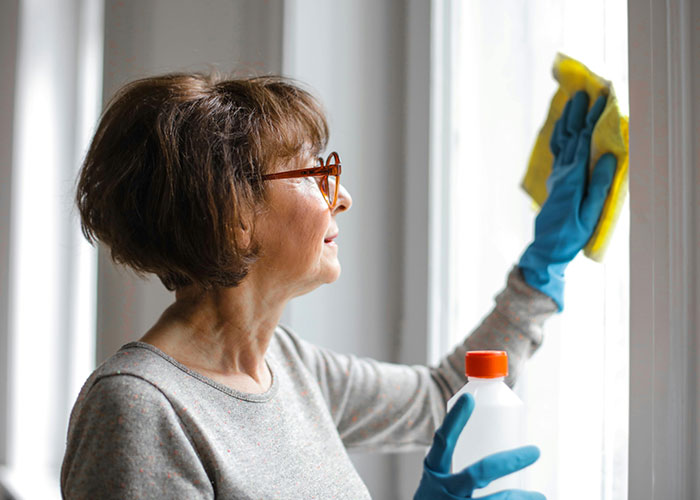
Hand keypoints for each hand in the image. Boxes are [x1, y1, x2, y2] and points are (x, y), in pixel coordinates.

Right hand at [414, 394, 544, 498]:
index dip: (454, 420)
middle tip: (534, 452)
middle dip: (509, 462)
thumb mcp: (439, 479)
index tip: (469, 398)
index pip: (443, 441)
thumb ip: (460, 466)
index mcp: (434, 470)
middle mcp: (443, 489)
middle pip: (478, 473)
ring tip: (540, 495)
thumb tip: (499, 452)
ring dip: (519, 498)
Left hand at [519, 90, 616, 309]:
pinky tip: (562, 128)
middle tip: (585, 91)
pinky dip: (560, 135)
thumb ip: (599, 185)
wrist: (547, 247)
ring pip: (560, 141)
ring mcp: (557, 175)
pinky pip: (557, 151)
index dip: (592, 119)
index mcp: (573, 177)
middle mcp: (562, 172)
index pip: (583, 141)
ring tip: (572, 102)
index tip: (602, 99)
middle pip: (569, 136)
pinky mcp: (555, 181)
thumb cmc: (573, 233)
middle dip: (577, 113)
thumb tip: (607, 156)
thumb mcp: (590, 212)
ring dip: (566, 120)